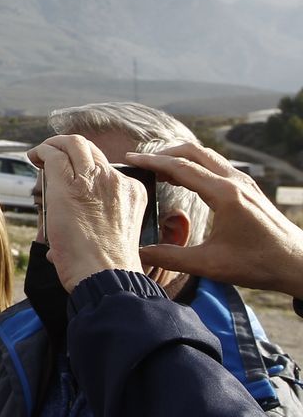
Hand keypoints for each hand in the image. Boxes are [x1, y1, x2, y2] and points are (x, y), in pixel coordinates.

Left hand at [28, 135, 146, 288]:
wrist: (106, 276)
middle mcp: (115, 180)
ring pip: (73, 145)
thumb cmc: (106, 266)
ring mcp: (94, 180)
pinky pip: (54, 156)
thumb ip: (99, 220)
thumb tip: (67, 229)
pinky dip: (42, 152)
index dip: (83, 165)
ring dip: (53, 145)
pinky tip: (34, 158)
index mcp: (131, 192)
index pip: (104, 166)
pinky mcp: (69, 186)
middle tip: (50, 156)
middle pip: (90, 149)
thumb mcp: (115, 233)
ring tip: (39, 154)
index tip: (70, 171)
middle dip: (68, 148)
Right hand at [132, 143, 302, 298]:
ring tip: (160, 170)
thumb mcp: (210, 264)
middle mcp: (235, 182)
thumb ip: (171, 257)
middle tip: (142, 162)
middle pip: (193, 152)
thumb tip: (140, 253)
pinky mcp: (250, 189)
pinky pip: (217, 166)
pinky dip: (196, 165)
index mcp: (224, 195)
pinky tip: (188, 180)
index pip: (180, 167)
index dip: (151, 161)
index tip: (130, 158)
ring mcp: (245, 183)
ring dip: (181, 158)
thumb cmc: (258, 264)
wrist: (298, 264)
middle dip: (164, 153)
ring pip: (207, 156)